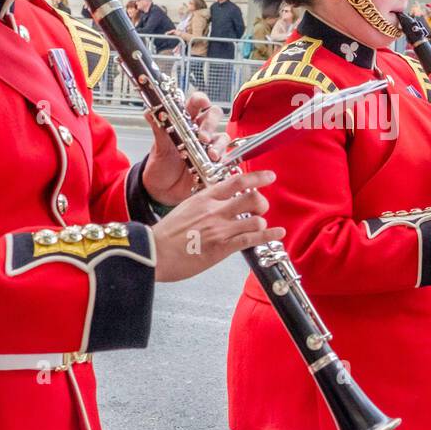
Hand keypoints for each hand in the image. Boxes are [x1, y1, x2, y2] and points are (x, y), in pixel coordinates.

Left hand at [142, 91, 227, 205]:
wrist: (161, 190)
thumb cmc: (160, 164)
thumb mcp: (158, 147)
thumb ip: (158, 129)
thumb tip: (149, 112)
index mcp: (185, 121)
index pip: (196, 103)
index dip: (201, 100)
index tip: (203, 103)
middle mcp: (199, 131)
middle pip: (213, 116)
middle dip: (211, 124)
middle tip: (203, 137)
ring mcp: (208, 147)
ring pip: (222, 137)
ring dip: (218, 145)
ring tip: (211, 155)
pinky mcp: (214, 163)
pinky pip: (224, 158)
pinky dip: (221, 161)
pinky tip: (214, 166)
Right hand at [153, 170, 284, 281]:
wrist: (153, 253)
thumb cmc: (165, 235)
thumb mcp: (185, 209)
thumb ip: (205, 204)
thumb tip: (219, 203)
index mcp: (204, 198)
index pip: (237, 181)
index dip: (257, 177)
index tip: (269, 176)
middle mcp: (215, 210)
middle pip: (252, 198)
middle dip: (262, 203)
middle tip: (261, 208)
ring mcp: (220, 229)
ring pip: (256, 219)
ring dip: (262, 222)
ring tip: (260, 226)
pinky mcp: (222, 247)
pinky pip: (252, 239)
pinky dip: (269, 236)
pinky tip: (277, 233)